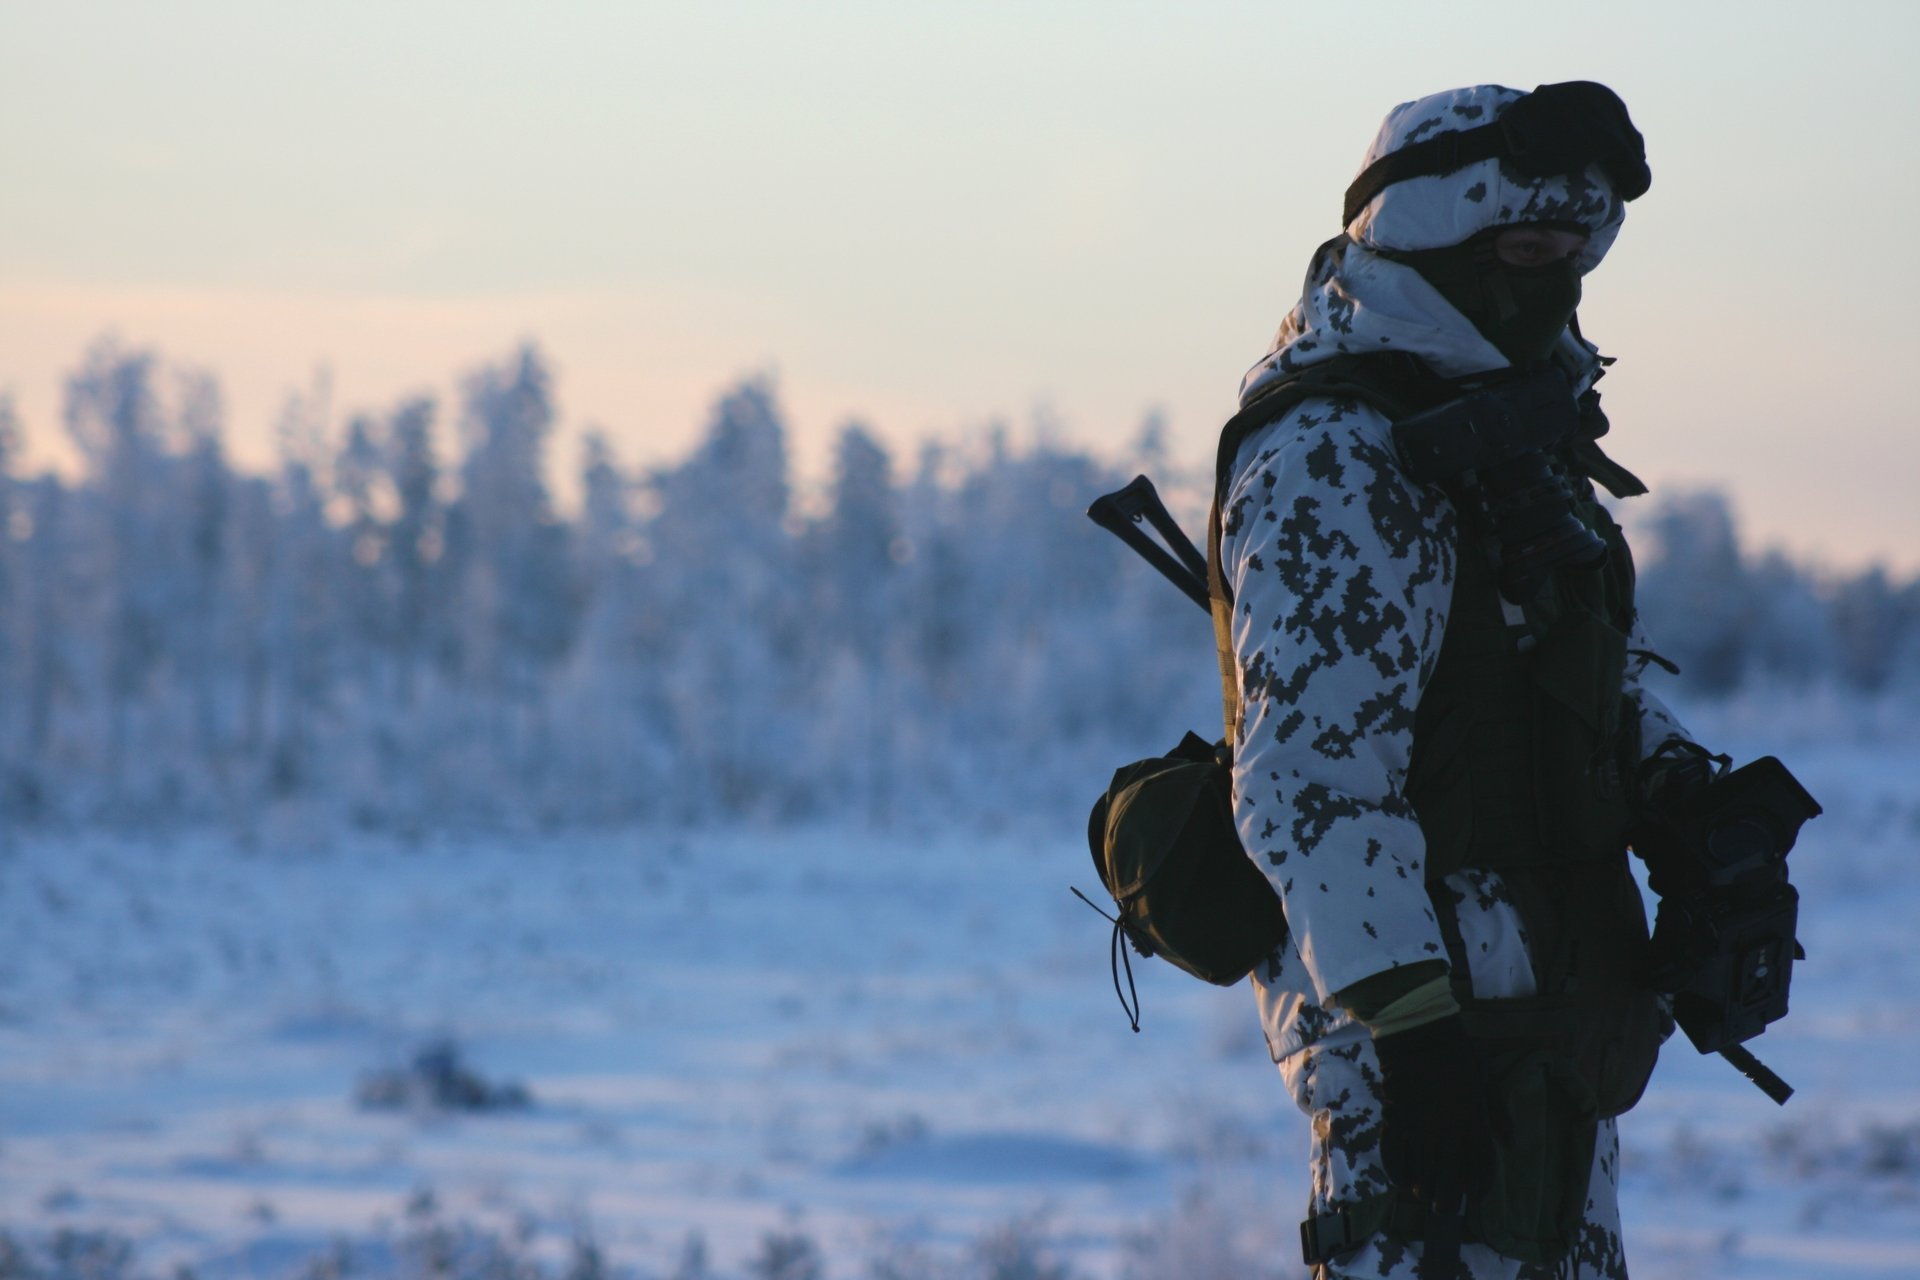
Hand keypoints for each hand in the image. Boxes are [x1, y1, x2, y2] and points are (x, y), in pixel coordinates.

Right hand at [1373, 1013, 1497, 1209]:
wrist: (1420, 1034)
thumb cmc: (1459, 1056)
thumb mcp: (1488, 1081)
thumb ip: (1498, 1114)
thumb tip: (1510, 1144)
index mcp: (1473, 1122)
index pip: (1479, 1166)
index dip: (1476, 1187)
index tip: (1472, 1197)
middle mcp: (1447, 1130)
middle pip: (1447, 1176)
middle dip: (1446, 1197)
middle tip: (1443, 1209)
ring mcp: (1419, 1126)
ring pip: (1420, 1169)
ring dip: (1422, 1187)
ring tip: (1423, 1197)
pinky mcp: (1395, 1118)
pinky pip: (1394, 1152)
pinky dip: (1397, 1170)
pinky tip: (1401, 1180)